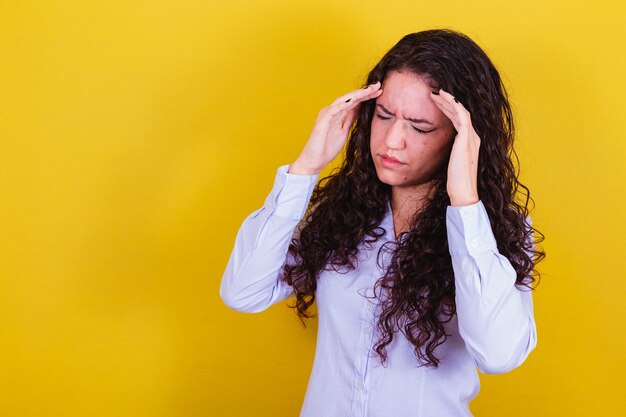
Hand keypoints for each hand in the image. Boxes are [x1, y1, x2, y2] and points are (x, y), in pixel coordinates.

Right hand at [289, 81, 382, 174]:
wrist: (314, 161)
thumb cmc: (327, 148)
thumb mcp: (344, 131)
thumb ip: (349, 119)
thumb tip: (360, 109)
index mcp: (337, 113)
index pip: (354, 101)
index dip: (367, 95)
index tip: (380, 91)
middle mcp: (331, 111)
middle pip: (350, 98)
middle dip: (364, 91)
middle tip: (378, 85)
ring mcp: (326, 116)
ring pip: (342, 101)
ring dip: (356, 95)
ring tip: (368, 90)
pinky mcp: (322, 123)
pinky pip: (333, 111)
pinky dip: (342, 105)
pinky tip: (352, 101)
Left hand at [430, 89, 479, 205]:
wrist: (463, 191)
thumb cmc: (456, 181)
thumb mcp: (452, 163)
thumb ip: (451, 153)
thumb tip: (440, 149)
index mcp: (470, 142)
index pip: (459, 120)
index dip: (448, 110)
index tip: (436, 103)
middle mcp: (473, 137)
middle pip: (460, 113)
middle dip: (447, 103)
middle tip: (434, 94)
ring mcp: (471, 137)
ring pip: (461, 111)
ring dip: (449, 101)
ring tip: (436, 93)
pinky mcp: (467, 140)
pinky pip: (462, 116)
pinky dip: (454, 105)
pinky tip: (445, 99)